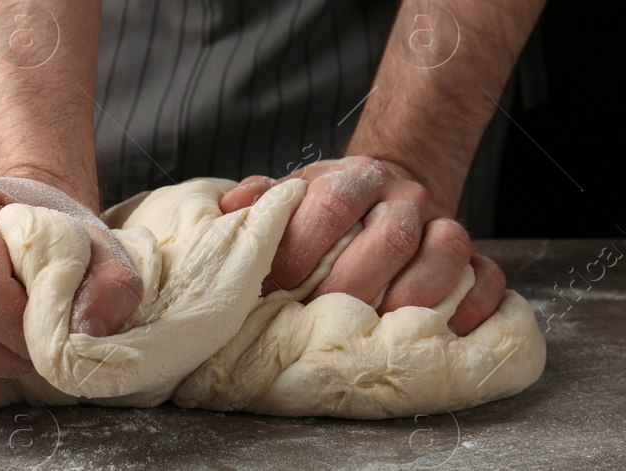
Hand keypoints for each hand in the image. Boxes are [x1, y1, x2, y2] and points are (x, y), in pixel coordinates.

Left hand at [219, 156, 505, 335]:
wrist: (388, 188)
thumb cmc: (326, 207)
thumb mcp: (292, 194)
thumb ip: (261, 201)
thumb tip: (233, 211)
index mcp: (354, 177)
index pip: (333, 201)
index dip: (305, 244)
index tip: (279, 283)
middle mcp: (404, 198)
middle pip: (390, 236)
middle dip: (352, 282)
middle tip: (322, 314)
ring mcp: (443, 225)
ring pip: (446, 252)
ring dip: (412, 296)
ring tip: (380, 325)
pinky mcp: (475, 256)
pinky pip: (489, 278)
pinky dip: (473, 308)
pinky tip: (445, 331)